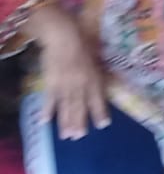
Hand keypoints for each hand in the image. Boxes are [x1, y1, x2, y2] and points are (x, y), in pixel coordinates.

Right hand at [25, 3, 109, 138]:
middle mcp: (80, 84)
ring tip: (66, 136)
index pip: (98, 98)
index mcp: (93, 77)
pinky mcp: (50, 82)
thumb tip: (109, 80)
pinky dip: (47, 111)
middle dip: (80, 123)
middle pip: (80, 107)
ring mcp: (65, 85)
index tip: (103, 125)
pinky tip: (45, 122)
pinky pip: (49, 99)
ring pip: (66, 107)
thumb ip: (100, 70)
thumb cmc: (83, 42)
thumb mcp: (97, 57)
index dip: (100, 112)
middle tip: (79, 137)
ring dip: (65, 122)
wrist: (64, 36)